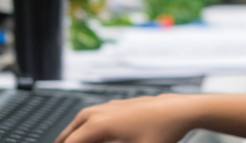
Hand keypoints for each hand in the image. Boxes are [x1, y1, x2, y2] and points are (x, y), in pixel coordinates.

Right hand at [55, 94, 197, 142]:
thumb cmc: (161, 131)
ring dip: (74, 133)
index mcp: (99, 124)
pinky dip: (86, 126)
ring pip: (82, 120)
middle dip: (65, 141)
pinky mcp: (119, 106)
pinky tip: (92, 134)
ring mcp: (110, 107)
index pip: (71, 142)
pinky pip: (94, 116)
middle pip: (71, 130)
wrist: (179, 110)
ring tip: (70, 142)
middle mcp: (101, 112)